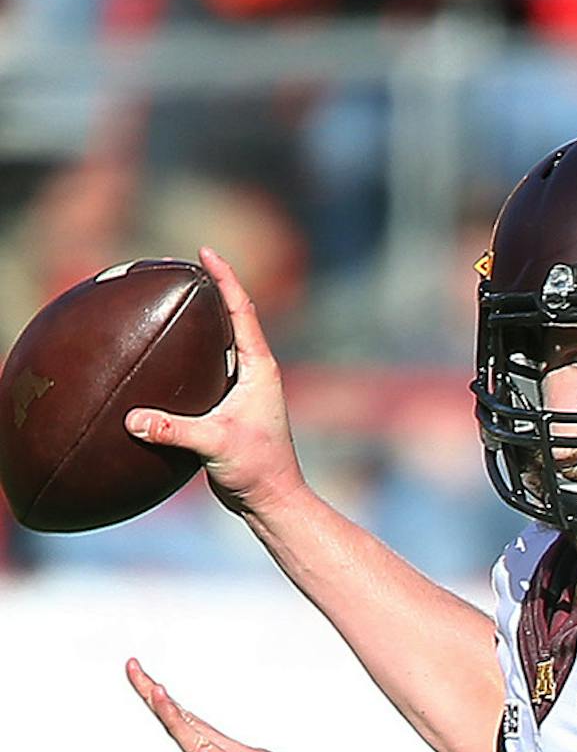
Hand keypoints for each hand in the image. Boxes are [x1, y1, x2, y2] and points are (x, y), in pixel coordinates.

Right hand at [124, 245, 306, 518]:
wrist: (270, 500)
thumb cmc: (256, 470)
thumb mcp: (214, 445)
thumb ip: (174, 430)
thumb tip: (131, 419)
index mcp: (259, 369)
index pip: (241, 311)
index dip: (224, 279)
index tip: (205, 251)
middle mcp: (253, 373)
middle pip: (231, 319)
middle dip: (210, 289)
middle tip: (180, 265)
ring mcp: (242, 388)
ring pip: (218, 344)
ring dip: (198, 321)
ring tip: (168, 299)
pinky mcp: (228, 406)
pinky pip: (204, 369)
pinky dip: (186, 354)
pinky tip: (160, 354)